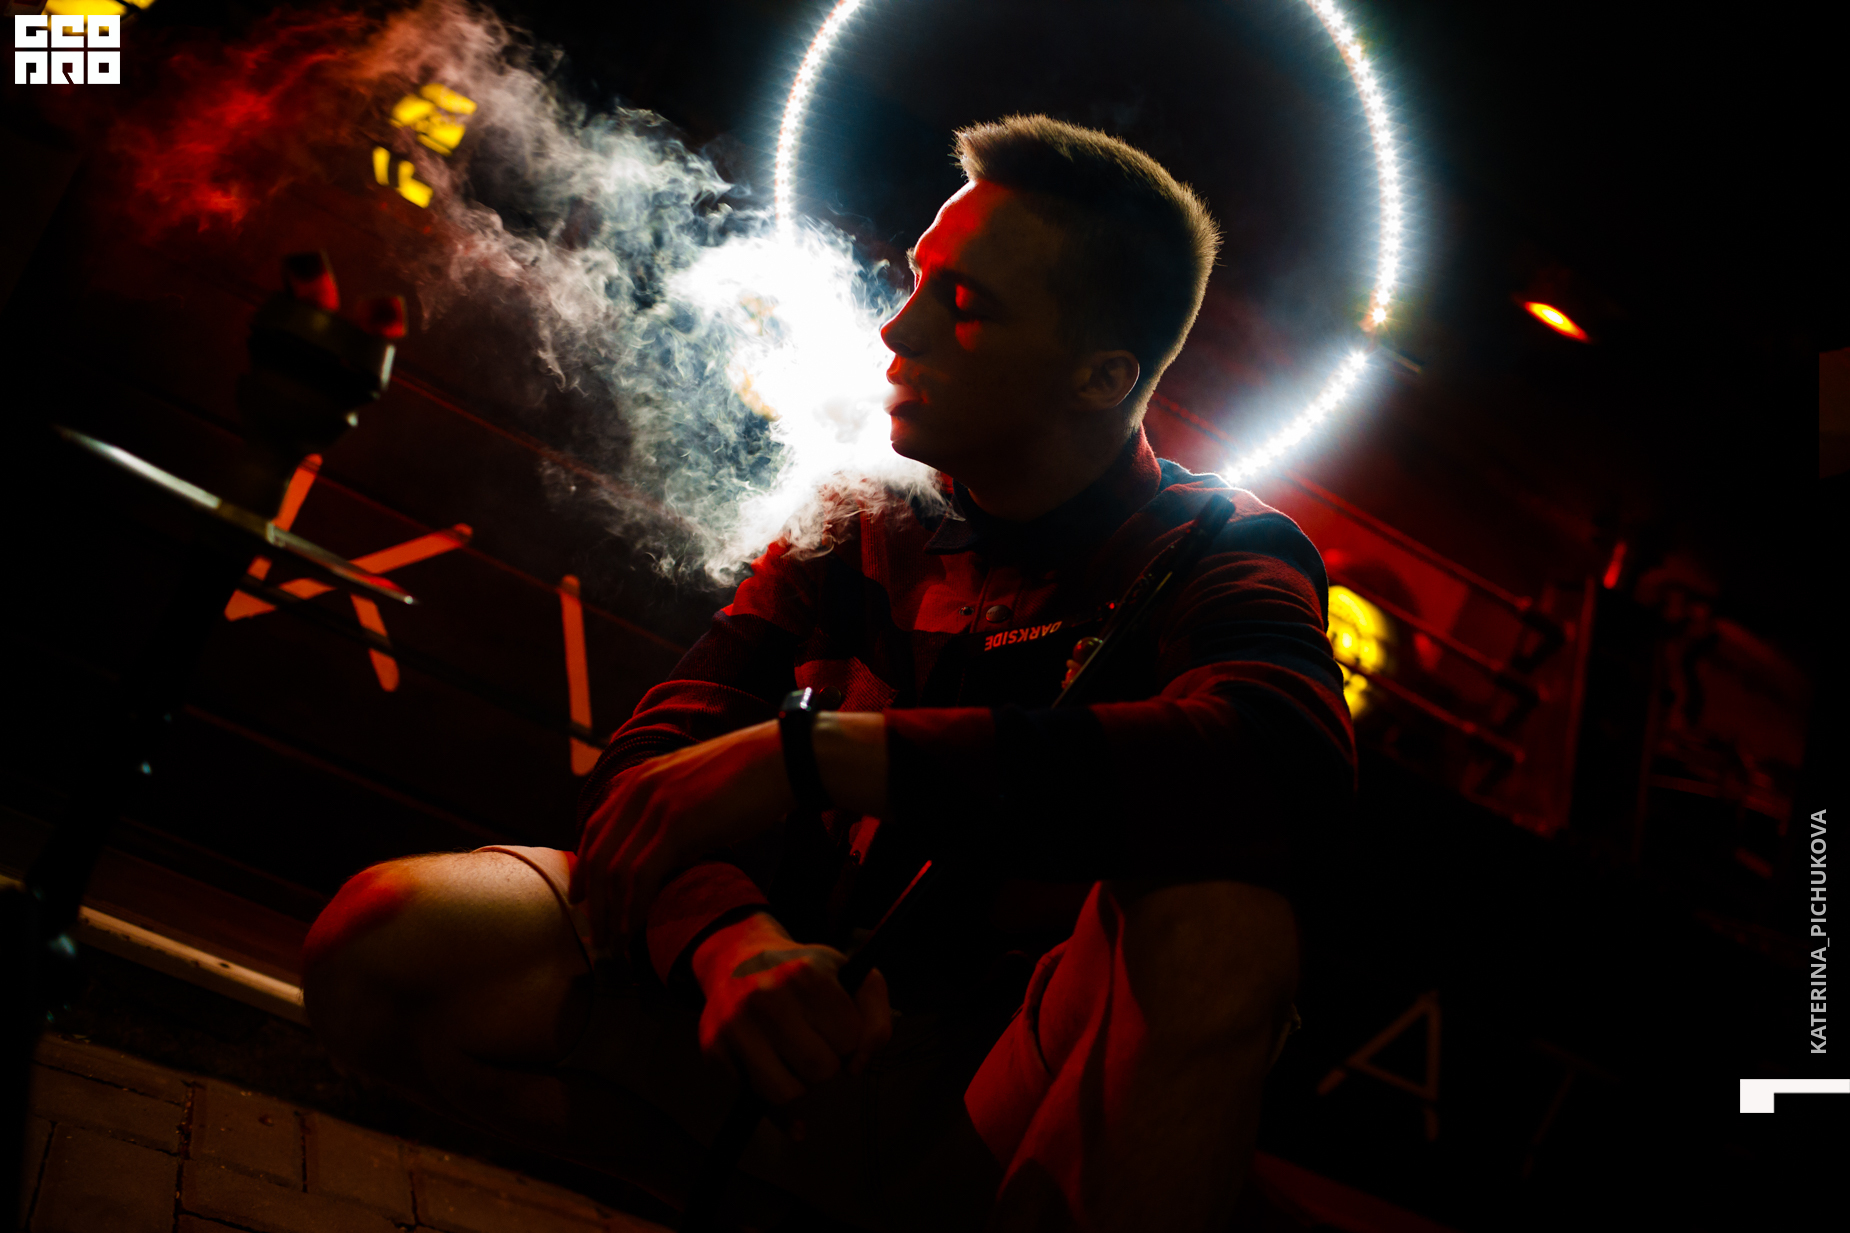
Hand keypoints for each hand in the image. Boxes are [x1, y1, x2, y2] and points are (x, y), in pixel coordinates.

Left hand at [571, 721, 792, 952]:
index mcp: (640, 777)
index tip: (584, 900)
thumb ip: (670, 817)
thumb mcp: (695, 791)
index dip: (585, 869)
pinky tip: (636, 929)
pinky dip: (633, 907)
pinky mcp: (676, 824)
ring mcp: (655, 805)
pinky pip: (641, 874)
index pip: (595, 829)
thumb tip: (665, 859)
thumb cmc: (751, 779)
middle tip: (596, 933)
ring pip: (613, 869)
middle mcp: (638, 789)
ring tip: (614, 942)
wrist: (781, 760)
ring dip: (610, 912)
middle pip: (597, 853)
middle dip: (593, 900)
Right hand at [692, 912, 891, 1105]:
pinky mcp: (713, 1049)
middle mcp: (767, 998)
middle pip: (822, 1070)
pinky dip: (771, 1096)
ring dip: (800, 1084)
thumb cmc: (803, 972)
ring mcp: (736, 1025)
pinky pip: (755, 1099)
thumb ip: (876, 1019)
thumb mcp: (851, 976)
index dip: (848, 1037)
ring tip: (793, 1056)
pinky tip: (772, 1068)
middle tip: (814, 1040)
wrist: (737, 957)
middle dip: (826, 1062)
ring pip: (788, 1093)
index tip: (835, 1023)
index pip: (850, 1040)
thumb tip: (856, 1068)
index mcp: (806, 975)